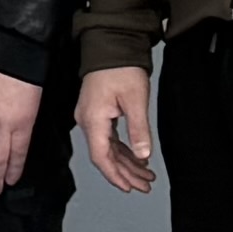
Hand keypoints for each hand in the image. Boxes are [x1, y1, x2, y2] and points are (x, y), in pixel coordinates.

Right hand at [79, 67, 157, 195]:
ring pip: (107, 148)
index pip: (101, 157)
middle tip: (144, 185)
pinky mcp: (96, 112)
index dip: (115, 176)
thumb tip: (143, 155)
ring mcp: (90, 117)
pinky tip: (135, 157)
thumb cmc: (120, 67)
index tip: (129, 187)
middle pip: (104, 156)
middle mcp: (87, 121)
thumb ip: (139, 130)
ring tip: (145, 175)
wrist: (110, 44)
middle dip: (125, 173)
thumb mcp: (136, 100)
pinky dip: (122, 150)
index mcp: (93, 120)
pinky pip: (108, 138)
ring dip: (126, 163)